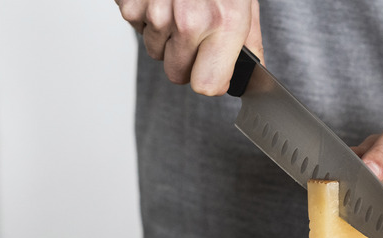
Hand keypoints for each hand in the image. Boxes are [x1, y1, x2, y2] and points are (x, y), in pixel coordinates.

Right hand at [115, 0, 263, 95]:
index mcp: (223, 22)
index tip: (211, 71)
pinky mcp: (130, 3)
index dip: (209, 80)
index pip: (207, 85)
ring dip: (164, 36)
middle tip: (193, 33)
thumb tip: (252, 72)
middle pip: (177, 74)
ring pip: (154, 51)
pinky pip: (136, 27)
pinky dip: (144, 15)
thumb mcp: (243, 0)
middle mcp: (189, 20)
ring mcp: (156, 12)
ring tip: (176, 6)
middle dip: (184, 60)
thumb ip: (248, 39)